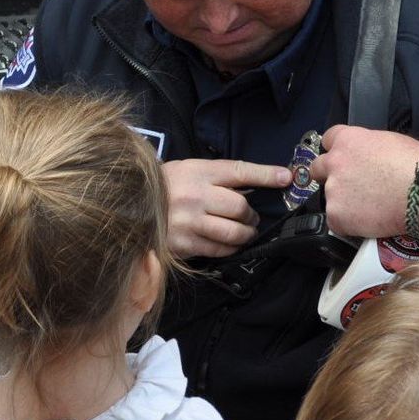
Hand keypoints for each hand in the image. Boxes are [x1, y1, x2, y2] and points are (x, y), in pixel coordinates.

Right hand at [162, 158, 290, 257]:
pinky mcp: (184, 243)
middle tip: (250, 217)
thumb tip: (254, 186)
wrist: (131, 206)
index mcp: (198, 172)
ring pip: (233, 232)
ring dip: (245, 234)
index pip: (239, 171)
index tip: (287, 178)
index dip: (266, 174)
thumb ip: (218, 177)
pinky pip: (219, 249)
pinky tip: (228, 242)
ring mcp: (189, 221)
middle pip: (240, 206)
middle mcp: (195, 195)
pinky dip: (230, 247)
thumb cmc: (167, 186)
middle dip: (251, 215)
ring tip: (244, 232)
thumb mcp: (189, 170)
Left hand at [308, 125, 418, 258]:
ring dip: (343, 202)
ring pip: (330, 197)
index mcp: (348, 140)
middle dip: (328, 176)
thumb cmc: (418, 166)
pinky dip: (349, 223)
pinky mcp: (336, 215)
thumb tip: (366, 157)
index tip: (342, 160)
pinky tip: (369, 221)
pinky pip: (336, 221)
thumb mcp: (389, 142)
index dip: (335, 151)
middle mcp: (334, 162)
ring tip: (370, 208)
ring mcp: (333, 189)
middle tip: (349, 187)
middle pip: (317, 167)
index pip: (327, 139)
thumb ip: (367, 147)